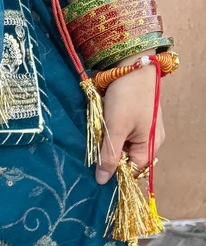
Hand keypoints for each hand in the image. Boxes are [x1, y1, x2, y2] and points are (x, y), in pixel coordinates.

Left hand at [95, 59, 164, 184]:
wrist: (132, 65)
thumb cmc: (127, 97)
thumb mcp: (116, 129)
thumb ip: (109, 156)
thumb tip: (102, 181)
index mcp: (150, 146)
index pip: (131, 171)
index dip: (114, 172)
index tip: (96, 169)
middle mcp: (150, 140)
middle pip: (126, 159)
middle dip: (109, 156)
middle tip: (94, 148)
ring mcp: (143, 129)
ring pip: (121, 146)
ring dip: (108, 143)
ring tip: (98, 133)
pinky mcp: (134, 119)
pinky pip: (120, 134)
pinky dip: (110, 133)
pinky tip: (102, 125)